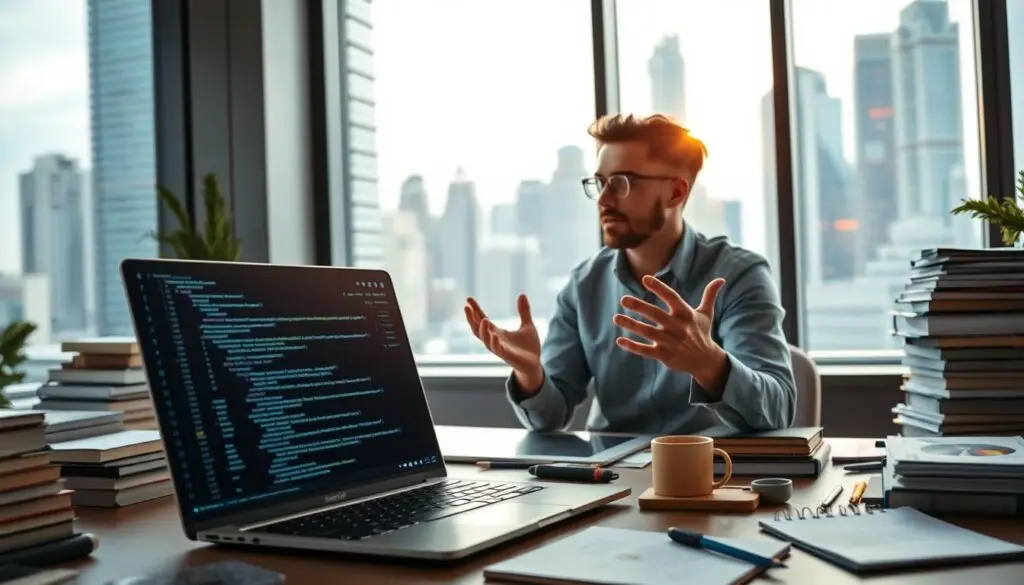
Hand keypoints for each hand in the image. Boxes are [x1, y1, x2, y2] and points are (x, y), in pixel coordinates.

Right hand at [464, 294, 543, 392]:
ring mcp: (499, 348)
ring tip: (483, 319)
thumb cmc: (529, 347)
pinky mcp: (506, 356)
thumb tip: (522, 294)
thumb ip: (524, 311)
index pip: (482, 319)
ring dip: (482, 330)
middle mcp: (494, 340)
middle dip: (471, 319)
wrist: (534, 365)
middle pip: (477, 329)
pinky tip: (494, 334)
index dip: (475, 309)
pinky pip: (497, 349)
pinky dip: (494, 342)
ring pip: (485, 340)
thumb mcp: (527, 325)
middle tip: (466, 307)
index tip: (468, 299)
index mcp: (497, 332)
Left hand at [613, 275, 727, 389]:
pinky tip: (620, 340)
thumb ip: (709, 296)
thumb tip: (721, 279)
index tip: (645, 279)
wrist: (705, 361)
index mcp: (685, 314)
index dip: (659, 288)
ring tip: (616, 318)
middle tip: (623, 299)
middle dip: (639, 307)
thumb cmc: (702, 334)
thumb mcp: (706, 314)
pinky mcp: (663, 355)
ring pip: (647, 332)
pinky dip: (632, 346)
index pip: (671, 298)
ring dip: (631, 325)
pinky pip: (645, 350)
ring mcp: (669, 342)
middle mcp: (677, 327)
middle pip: (655, 315)